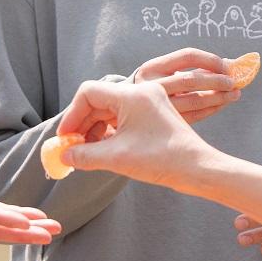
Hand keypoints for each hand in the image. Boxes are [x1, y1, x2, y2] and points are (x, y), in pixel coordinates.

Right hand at [53, 79, 216, 188]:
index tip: (66, 137)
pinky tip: (104, 149)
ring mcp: (149, 102)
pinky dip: (110, 131)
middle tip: (72, 148)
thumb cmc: (160, 160)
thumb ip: (84, 155)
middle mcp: (141, 92)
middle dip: (83, 124)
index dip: (73, 115)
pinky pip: (124, 117)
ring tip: (88, 152)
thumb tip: (64, 156)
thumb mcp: (115, 158)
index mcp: (131, 95)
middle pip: (99, 101)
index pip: (88, 93)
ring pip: (110, 109)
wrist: (198, 168)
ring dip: (95, 129)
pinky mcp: (154, 114)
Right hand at [131, 48, 240, 123]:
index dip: (211, 60)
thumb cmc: (152, 87)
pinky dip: (210, 110)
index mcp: (151, 67)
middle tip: (235, 82)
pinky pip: (193, 116)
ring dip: (218, 97)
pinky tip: (221, 105)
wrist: (120, 110)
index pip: (187, 56)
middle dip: (217, 81)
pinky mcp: (163, 123)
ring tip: (235, 94)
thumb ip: (194, 68)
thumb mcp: (165, 73)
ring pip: (193, 101)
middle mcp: (150, 86)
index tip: (228, 65)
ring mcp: (155, 107)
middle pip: (191, 80)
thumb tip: (232, 63)